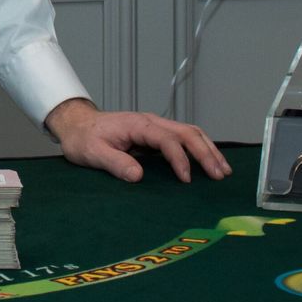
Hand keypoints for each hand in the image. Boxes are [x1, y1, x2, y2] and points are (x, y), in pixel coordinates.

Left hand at [44, 98, 229, 183]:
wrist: (77, 125)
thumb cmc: (84, 139)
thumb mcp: (93, 152)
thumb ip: (115, 163)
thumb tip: (138, 176)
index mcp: (137, 125)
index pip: (166, 139)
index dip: (179, 159)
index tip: (186, 180)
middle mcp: (150, 122)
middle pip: (187, 133)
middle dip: (205, 153)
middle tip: (219, 175)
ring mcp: (155, 126)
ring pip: (190, 132)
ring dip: (208, 149)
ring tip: (223, 170)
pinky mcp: (156, 134)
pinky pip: (184, 138)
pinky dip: (200, 148)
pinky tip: (210, 161)